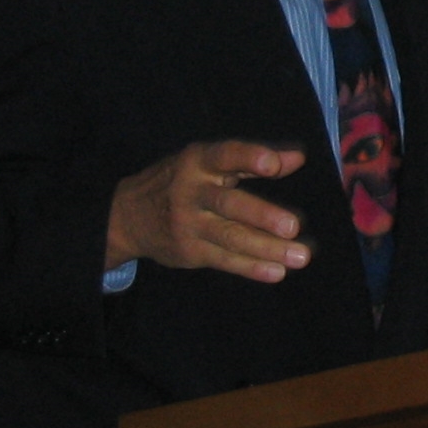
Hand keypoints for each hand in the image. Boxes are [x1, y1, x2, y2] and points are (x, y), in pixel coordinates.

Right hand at [105, 141, 310, 282]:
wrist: (127, 216)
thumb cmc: (184, 181)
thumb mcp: (209, 162)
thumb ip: (252, 160)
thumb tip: (298, 158)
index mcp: (199, 162)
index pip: (225, 156)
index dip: (249, 158)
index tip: (273, 165)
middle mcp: (192, 192)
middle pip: (229, 204)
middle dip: (262, 215)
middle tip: (293, 226)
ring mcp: (188, 224)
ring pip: (230, 237)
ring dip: (267, 248)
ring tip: (300, 257)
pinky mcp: (189, 251)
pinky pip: (224, 259)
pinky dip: (251, 267)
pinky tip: (277, 272)